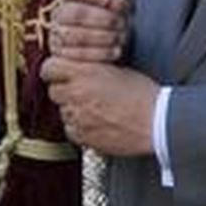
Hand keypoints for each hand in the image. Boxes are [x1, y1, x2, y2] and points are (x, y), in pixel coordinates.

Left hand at [40, 57, 156, 156]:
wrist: (157, 122)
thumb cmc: (142, 95)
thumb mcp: (117, 70)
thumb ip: (91, 69)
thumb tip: (77, 69)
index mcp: (85, 73)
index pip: (49, 68)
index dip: (54, 71)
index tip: (59, 74)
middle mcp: (76, 94)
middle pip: (53, 91)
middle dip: (65, 91)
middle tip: (82, 93)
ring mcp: (78, 118)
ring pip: (62, 112)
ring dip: (73, 110)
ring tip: (96, 110)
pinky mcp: (83, 137)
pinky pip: (70, 130)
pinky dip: (79, 127)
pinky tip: (97, 124)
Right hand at [48, 0, 129, 62]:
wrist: (107, 47)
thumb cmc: (111, 22)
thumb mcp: (119, 10)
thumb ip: (118, 1)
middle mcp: (58, 13)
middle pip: (74, 13)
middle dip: (102, 19)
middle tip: (120, 23)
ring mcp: (56, 35)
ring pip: (73, 36)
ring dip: (102, 39)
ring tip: (118, 40)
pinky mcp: (57, 58)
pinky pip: (71, 58)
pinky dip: (96, 57)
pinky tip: (112, 54)